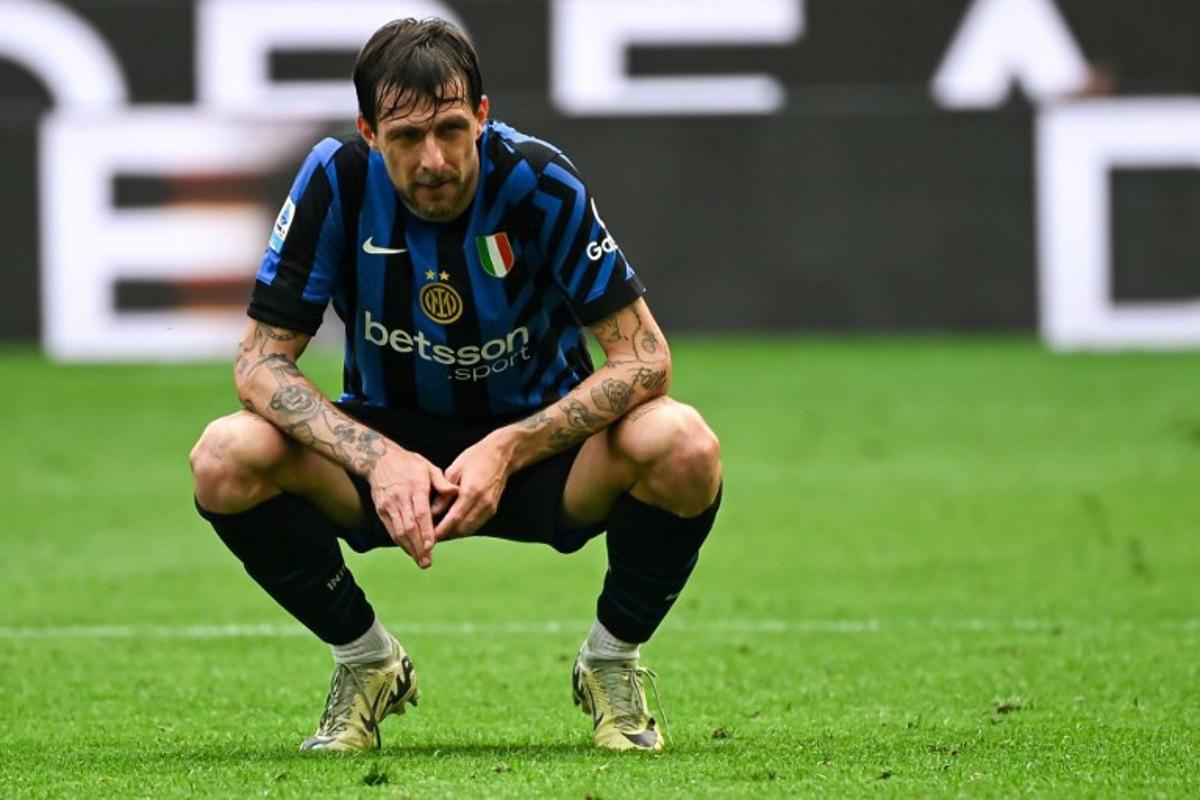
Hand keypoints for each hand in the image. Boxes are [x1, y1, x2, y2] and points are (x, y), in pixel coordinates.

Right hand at [368, 444, 457, 567]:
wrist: (378, 459)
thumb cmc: (409, 464)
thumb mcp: (428, 467)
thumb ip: (442, 482)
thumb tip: (456, 492)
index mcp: (415, 486)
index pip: (420, 513)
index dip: (425, 531)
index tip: (431, 546)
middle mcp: (400, 497)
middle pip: (409, 526)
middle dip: (417, 547)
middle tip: (427, 562)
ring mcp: (389, 505)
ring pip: (398, 531)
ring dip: (409, 548)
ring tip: (420, 561)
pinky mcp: (381, 510)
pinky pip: (391, 530)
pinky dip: (400, 542)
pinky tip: (409, 551)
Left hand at [435, 432, 514, 540]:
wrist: (501, 455)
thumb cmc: (476, 458)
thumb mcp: (454, 470)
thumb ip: (444, 494)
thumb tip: (432, 512)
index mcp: (471, 491)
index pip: (453, 519)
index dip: (440, 530)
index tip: (428, 536)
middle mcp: (483, 503)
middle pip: (461, 529)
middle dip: (445, 535)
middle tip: (430, 535)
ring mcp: (490, 507)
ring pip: (469, 530)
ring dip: (454, 533)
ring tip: (439, 532)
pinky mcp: (493, 509)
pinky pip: (476, 525)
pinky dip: (463, 528)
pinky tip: (452, 525)